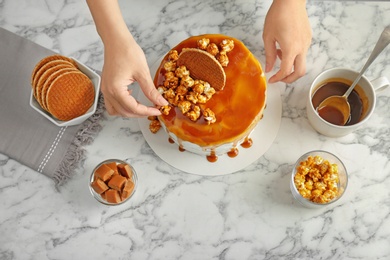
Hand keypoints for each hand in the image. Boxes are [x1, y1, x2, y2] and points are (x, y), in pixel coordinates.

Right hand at [86, 0, 166, 117]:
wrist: (116, 40)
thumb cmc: (128, 52)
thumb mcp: (142, 73)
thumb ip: (151, 91)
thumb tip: (161, 102)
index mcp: (116, 89)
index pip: (133, 108)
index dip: (147, 112)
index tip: (159, 110)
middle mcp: (108, 92)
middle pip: (124, 112)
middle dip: (140, 113)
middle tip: (154, 109)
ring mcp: (105, 90)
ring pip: (116, 110)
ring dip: (130, 112)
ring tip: (144, 106)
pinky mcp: (106, 87)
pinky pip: (112, 103)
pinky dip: (123, 105)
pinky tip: (133, 98)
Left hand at [263, 0, 311, 82]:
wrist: (291, 0)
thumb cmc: (278, 15)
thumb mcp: (268, 37)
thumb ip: (269, 55)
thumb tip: (269, 68)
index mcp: (290, 48)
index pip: (285, 71)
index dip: (277, 78)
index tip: (271, 80)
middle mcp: (301, 48)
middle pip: (300, 72)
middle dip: (290, 79)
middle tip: (279, 78)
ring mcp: (306, 43)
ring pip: (301, 62)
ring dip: (290, 65)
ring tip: (277, 54)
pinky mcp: (308, 38)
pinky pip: (302, 52)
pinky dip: (293, 56)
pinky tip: (283, 46)